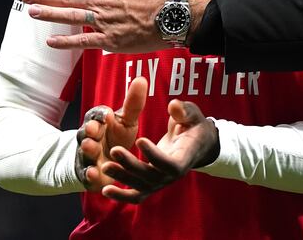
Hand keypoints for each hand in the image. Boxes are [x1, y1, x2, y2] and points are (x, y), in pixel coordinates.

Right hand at [76, 77, 147, 190]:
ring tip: (90, 147)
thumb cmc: (115, 137)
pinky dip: (88, 174)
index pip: (96, 114)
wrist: (103, 162)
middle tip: (94, 128)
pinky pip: (86, 174)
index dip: (101, 114)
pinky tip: (93, 174)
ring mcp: (87, 156)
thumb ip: (133, 104)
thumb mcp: (125, 121)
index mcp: (99, 121)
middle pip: (87, 131)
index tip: (108, 113)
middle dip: (90, 129)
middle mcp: (90, 137)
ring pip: (85, 151)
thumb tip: (142, 79)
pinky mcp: (88, 174)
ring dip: (87, 149)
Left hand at [98, 99, 218, 203]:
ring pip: (141, 186)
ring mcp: (161, 182)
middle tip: (114, 150)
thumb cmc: (193, 126)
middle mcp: (172, 175)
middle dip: (131, 165)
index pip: (170, 164)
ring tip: (105, 166)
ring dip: (122, 178)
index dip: (155, 155)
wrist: (197, 145)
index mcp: (184, 157)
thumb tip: (173, 105)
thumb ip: (183, 111)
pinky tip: (105, 190)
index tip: (140, 140)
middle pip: (151, 176)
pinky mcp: (152, 185)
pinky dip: (121, 196)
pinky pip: (136, 195)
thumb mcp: (193, 114)